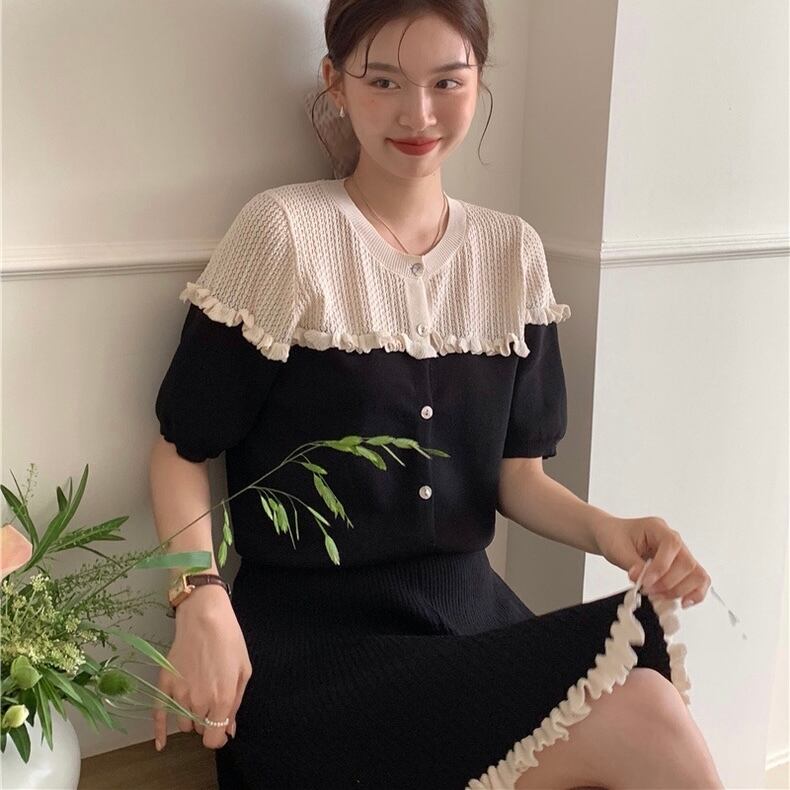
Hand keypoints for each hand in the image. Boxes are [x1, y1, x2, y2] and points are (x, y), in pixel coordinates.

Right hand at [153, 584, 251, 750]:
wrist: (205, 617)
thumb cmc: (229, 640)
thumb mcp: (244, 671)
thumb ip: (236, 704)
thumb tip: (229, 730)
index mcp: (222, 699)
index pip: (214, 739)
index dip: (218, 736)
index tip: (220, 728)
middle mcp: (199, 702)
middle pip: (200, 729)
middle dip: (207, 720)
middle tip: (212, 700)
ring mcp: (179, 694)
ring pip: (183, 724)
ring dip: (190, 717)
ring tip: (197, 697)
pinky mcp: (164, 685)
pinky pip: (158, 716)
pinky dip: (159, 732)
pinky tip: (161, 744)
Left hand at [593, 515, 711, 608]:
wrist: (612, 535)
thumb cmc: (615, 537)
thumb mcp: (618, 549)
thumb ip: (633, 564)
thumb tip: (644, 580)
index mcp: (658, 528)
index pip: (672, 545)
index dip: (662, 567)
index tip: (646, 582)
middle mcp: (674, 540)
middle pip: (688, 563)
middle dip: (668, 583)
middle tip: (648, 591)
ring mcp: (680, 554)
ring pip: (697, 574)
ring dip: (679, 591)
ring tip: (658, 596)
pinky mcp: (680, 567)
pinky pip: (697, 581)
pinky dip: (693, 594)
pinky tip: (681, 602)